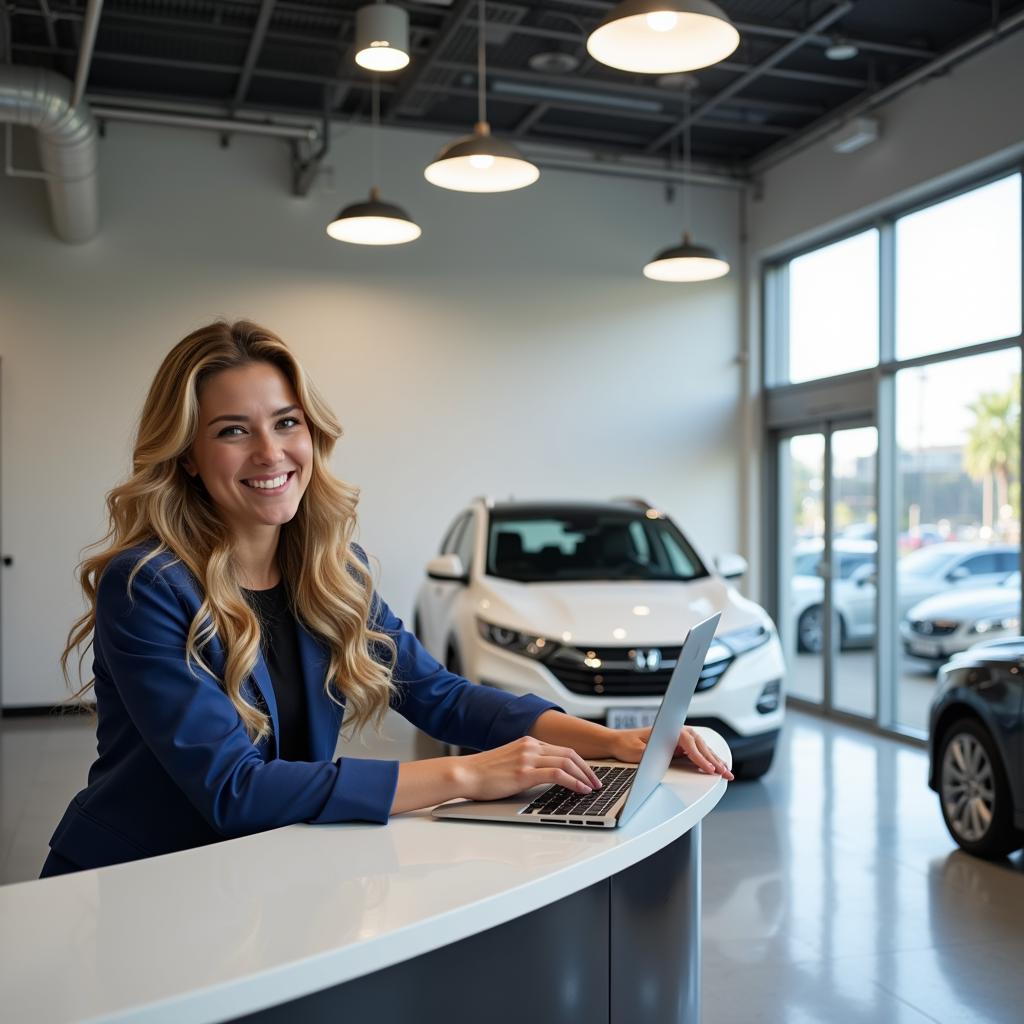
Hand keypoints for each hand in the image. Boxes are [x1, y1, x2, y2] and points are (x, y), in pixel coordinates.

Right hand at [455, 736, 602, 801]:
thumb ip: (528, 764)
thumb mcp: (510, 762)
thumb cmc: (484, 773)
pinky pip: (558, 774)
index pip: (562, 749)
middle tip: (597, 782)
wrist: (465, 773)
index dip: (580, 763)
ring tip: (593, 788)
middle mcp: (531, 746)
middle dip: (587, 769)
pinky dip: (573, 781)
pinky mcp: (525, 772)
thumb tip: (546, 778)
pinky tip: (580, 790)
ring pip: (567, 761)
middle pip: (570, 753)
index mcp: (528, 742)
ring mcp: (528, 757)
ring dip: (584, 776)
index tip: (589, 774)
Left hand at [608, 726, 733, 780]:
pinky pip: (698, 752)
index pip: (689, 743)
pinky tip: (718, 767)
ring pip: (703, 748)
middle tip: (725, 774)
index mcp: (668, 730)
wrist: (619, 741)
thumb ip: (649, 754)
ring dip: (716, 760)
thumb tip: (661, 758)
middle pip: (700, 746)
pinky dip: (710, 760)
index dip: (699, 757)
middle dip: (714, 760)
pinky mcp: (679, 746)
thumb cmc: (626, 744)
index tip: (709, 768)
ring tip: (727, 773)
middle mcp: (676, 732)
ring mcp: (679, 739)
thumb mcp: (635, 752)